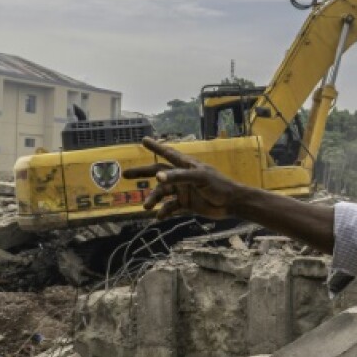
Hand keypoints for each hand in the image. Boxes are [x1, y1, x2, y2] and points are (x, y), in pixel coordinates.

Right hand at [123, 137, 237, 219]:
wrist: (231, 203)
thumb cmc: (218, 186)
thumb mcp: (199, 178)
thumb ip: (178, 177)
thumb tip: (158, 177)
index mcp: (186, 165)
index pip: (168, 153)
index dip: (156, 146)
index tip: (143, 140)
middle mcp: (182, 176)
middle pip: (158, 172)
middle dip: (142, 173)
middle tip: (125, 174)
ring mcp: (183, 190)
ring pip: (162, 192)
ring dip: (153, 198)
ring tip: (146, 206)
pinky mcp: (186, 203)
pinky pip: (170, 207)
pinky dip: (164, 211)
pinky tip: (159, 217)